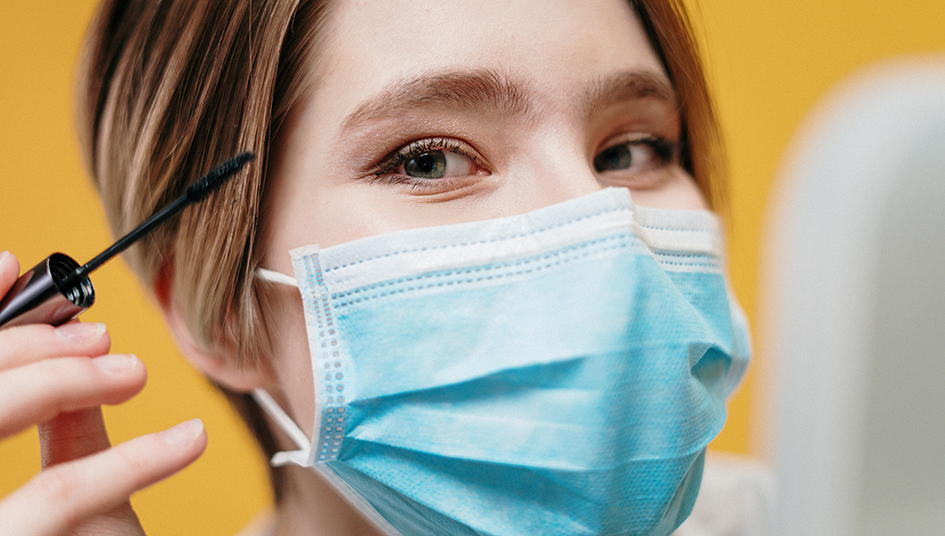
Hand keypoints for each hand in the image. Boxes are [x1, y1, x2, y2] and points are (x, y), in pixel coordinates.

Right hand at [0, 251, 207, 534]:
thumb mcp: (73, 487)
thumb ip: (61, 419)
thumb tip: (72, 334)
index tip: (9, 269)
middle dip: (21, 348)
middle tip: (98, 336)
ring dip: (64, 382)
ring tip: (133, 372)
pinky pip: (57, 496)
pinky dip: (129, 458)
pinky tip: (190, 438)